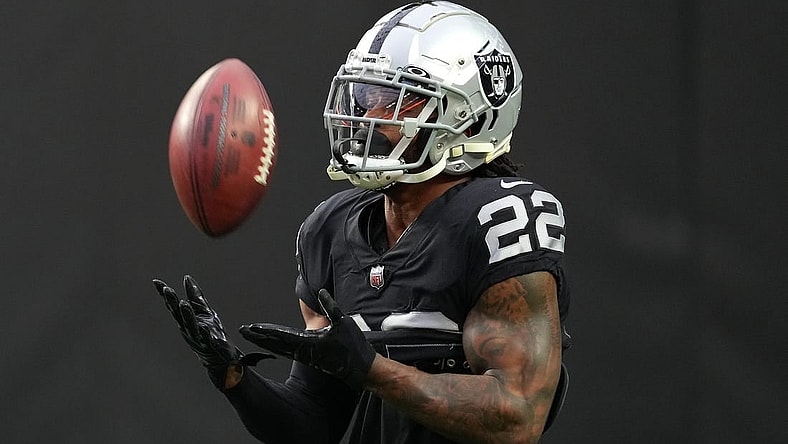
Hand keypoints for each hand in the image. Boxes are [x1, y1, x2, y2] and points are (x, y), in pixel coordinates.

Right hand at [153, 275, 272, 388]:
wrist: (221, 358)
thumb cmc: (211, 333)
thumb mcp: (204, 311)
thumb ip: (195, 296)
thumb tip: (186, 278)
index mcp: (186, 320)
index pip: (174, 305)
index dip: (165, 294)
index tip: (157, 282)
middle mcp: (189, 329)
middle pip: (179, 315)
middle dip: (173, 303)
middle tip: (167, 290)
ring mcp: (199, 338)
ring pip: (192, 326)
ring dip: (187, 316)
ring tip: (184, 304)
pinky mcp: (212, 347)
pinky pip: (209, 341)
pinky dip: (207, 336)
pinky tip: (207, 331)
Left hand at [239, 289, 375, 389]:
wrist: (360, 369)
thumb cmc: (353, 346)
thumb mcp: (343, 322)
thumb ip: (330, 306)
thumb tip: (321, 292)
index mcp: (308, 343)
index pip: (281, 335)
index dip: (265, 330)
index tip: (251, 327)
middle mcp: (303, 351)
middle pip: (275, 343)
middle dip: (258, 337)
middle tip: (243, 331)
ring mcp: (305, 356)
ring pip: (279, 348)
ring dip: (264, 341)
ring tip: (252, 335)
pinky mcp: (309, 358)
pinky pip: (287, 352)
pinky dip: (276, 346)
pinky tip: (271, 344)